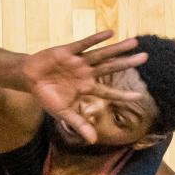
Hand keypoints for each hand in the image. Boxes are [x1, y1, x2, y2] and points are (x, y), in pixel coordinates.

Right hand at [21, 30, 147, 142]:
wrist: (29, 78)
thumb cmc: (47, 95)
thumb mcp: (63, 112)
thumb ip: (79, 123)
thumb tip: (93, 140)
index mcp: (86, 88)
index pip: (108, 92)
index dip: (123, 94)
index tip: (140, 95)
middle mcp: (86, 73)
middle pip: (111, 68)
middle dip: (127, 63)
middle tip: (145, 58)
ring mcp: (79, 61)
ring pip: (102, 54)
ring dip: (117, 49)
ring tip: (134, 42)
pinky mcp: (68, 51)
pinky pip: (84, 44)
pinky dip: (96, 39)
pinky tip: (110, 33)